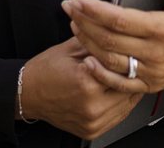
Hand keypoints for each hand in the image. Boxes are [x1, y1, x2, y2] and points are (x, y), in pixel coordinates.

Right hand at [21, 37, 143, 139]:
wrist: (28, 93)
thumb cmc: (46, 70)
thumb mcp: (71, 47)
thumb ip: (97, 41)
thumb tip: (116, 33)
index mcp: (87, 82)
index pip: (122, 68)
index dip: (128, 57)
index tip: (132, 50)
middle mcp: (91, 106)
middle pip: (128, 88)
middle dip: (132, 74)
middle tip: (135, 62)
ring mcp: (92, 122)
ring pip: (127, 105)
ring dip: (130, 90)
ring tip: (130, 75)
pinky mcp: (92, 131)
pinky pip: (118, 117)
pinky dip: (122, 104)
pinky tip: (118, 91)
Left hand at [61, 0, 163, 94]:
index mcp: (162, 29)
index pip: (122, 20)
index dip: (97, 10)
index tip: (80, 0)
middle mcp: (153, 52)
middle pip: (109, 39)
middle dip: (85, 21)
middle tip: (70, 7)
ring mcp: (148, 71)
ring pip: (109, 60)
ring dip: (87, 42)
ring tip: (74, 24)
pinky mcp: (145, 84)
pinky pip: (118, 83)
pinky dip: (99, 74)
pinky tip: (86, 60)